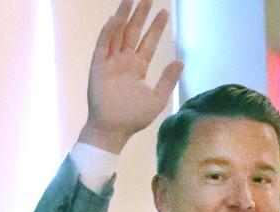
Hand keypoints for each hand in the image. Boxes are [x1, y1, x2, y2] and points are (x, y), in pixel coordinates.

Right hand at [78, 0, 183, 153]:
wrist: (113, 130)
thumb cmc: (133, 118)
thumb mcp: (157, 99)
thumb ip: (167, 80)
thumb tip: (180, 61)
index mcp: (137, 68)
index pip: (148, 43)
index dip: (156, 28)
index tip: (164, 13)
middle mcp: (124, 62)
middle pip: (133, 32)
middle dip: (141, 15)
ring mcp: (110, 63)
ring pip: (118, 34)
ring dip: (123, 16)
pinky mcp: (98, 67)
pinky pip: (103, 45)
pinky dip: (108, 32)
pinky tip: (115, 19)